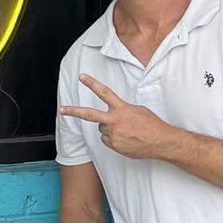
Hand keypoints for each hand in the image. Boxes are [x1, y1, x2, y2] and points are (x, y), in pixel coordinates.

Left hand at [59, 74, 173, 158]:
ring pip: (102, 129)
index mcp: (122, 108)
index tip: (82, 77)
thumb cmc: (151, 124)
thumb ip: (121, 110)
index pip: (104, 92)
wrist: (160, 142)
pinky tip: (125, 139)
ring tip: (125, 130)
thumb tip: (112, 115)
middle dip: (74, 111)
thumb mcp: (137, 110)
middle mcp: (115, 121)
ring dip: (108, 128)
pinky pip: (107, 140)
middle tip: (62, 109)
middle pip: (90, 115)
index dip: (92, 83)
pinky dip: (113, 139)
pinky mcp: (114, 145)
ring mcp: (113, 134)